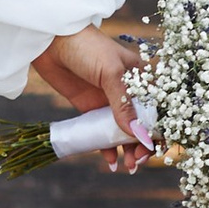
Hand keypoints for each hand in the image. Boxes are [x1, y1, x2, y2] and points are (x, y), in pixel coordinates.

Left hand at [33, 22, 145, 170]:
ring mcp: (109, 101)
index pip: (157, 109)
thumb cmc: (86, 47)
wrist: (50, 40)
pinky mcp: (90, 108)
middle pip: (143, 124)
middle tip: (137, 161)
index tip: (154, 148)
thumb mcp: (110, 72)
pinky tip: (110, 162)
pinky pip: (102, 132)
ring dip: (127, 150)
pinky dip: (107, 148)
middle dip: (143, 144)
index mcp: (142, 79)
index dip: (159, 129)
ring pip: (124, 132)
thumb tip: (138, 134)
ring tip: (128, 167)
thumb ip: (123, 103)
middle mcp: (129, 92)